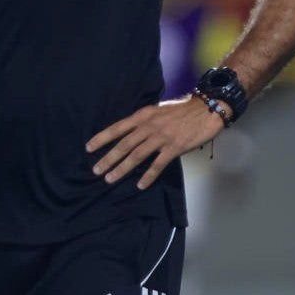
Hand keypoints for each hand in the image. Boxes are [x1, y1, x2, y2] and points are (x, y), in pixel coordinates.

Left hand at [86, 95, 227, 189]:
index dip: (102, 138)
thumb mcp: (158, 110)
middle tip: (95, 170)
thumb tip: (130, 133)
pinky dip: (148, 176)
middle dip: (108, 158)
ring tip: (110, 179)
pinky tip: (140, 185)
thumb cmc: (182, 110)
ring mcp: (162, 137)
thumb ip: (144, 121)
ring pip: (136, 155)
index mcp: (143, 115)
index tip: (88, 148)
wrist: (206, 109)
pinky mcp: (174, 147)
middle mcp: (149, 126)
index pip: (118, 127)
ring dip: (122, 168)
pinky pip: (158, 164)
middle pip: (124, 144)